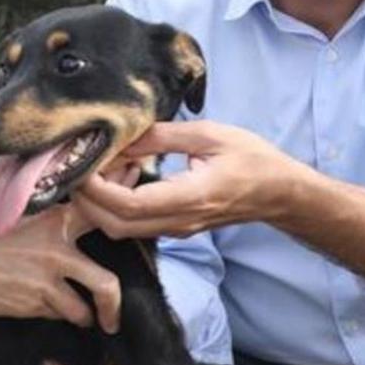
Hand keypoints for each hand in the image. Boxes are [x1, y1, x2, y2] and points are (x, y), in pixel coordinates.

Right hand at [0, 157, 121, 332]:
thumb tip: (40, 140)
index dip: (123, 210)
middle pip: (107, 280)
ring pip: (89, 304)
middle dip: (118, 294)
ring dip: (96, 311)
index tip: (133, 211)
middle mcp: (56, 249)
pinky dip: (67, 314)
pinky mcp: (29, 304)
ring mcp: (44, 280)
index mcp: (52, 213)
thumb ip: (21, 162)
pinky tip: (66, 311)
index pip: (104, 210)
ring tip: (100, 314)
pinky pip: (62, 313)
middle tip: (118, 299)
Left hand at [74, 120, 294, 238]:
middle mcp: (179, 221)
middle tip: (84, 163)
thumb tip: (121, 136)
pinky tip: (128, 171)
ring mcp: (177, 229)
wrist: (280, 192)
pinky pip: (135, 224)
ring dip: (102, 200)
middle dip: (88, 198)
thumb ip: (162, 136)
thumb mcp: (209, 135)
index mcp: (190, 197)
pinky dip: (117, 202)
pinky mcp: (175, 228)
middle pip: (115, 225)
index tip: (84, 163)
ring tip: (110, 162)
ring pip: (121, 228)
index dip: (97, 189)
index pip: (128, 206)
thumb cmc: (252, 159)